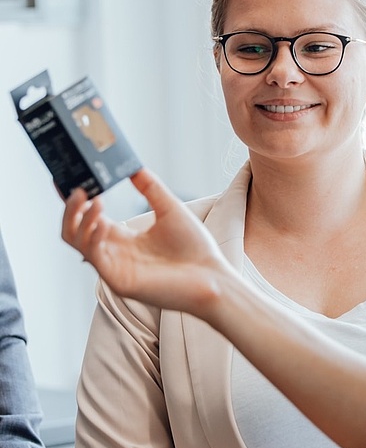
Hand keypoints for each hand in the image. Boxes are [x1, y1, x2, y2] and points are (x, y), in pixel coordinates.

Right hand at [61, 169, 233, 315]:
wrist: (213, 277)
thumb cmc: (195, 248)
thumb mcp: (170, 209)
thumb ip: (150, 188)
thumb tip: (134, 165)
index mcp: (124, 238)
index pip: (89, 217)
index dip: (77, 200)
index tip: (71, 177)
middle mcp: (114, 253)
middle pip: (74, 230)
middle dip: (71, 208)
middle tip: (78, 187)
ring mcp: (114, 268)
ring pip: (77, 242)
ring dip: (80, 219)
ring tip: (94, 199)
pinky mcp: (119, 281)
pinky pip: (95, 257)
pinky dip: (93, 237)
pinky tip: (103, 222)